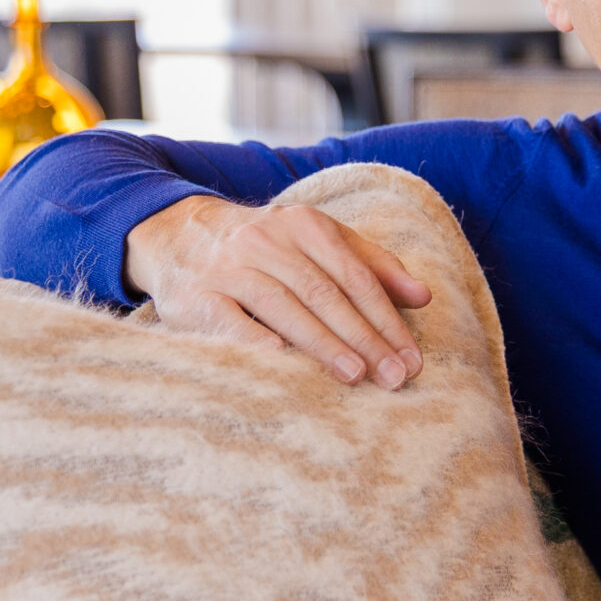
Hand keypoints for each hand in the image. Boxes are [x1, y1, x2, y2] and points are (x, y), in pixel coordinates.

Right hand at [124, 195, 432, 386]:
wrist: (177, 234)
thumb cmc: (266, 248)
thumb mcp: (318, 241)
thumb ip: (371, 264)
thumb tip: (423, 297)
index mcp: (304, 225)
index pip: (355, 275)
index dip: (386, 318)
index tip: (411, 357)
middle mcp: (266, 241)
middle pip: (324, 292)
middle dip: (364, 337)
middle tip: (395, 376)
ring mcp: (228, 267)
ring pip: (282, 305)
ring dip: (321, 342)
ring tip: (355, 375)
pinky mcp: (195, 296)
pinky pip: (229, 322)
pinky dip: (257, 342)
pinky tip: (285, 364)